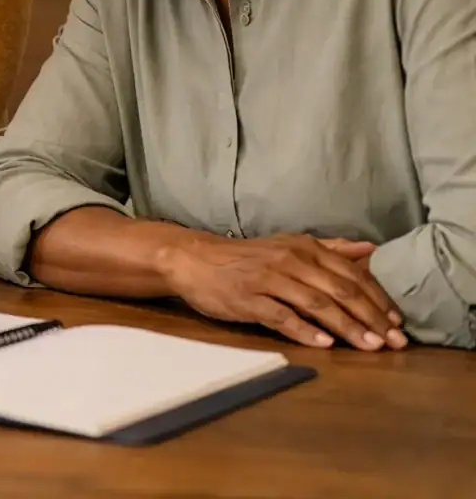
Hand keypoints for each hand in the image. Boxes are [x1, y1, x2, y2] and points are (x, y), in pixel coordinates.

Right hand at [157, 233, 405, 350]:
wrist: (193, 259)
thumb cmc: (244, 257)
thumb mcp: (287, 245)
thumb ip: (329, 249)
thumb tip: (368, 250)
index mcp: (303, 248)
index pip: (350, 274)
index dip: (377, 299)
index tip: (398, 322)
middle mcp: (290, 260)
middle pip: (339, 290)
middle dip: (371, 318)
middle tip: (395, 342)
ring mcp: (268, 279)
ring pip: (316, 304)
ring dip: (347, 328)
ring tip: (370, 347)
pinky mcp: (248, 298)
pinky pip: (282, 316)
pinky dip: (305, 331)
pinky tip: (325, 345)